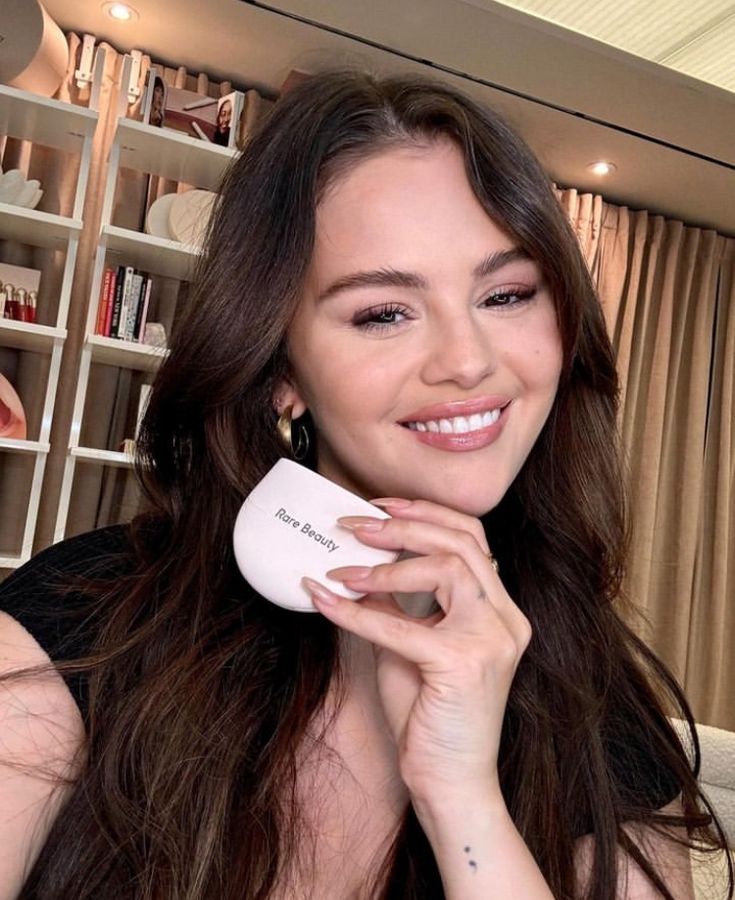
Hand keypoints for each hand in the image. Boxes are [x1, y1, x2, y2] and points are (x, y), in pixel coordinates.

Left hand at [303, 498, 531, 803]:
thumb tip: (361, 568)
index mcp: (499, 611)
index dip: (427, 513)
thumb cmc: (430, 718)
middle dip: (404, 524)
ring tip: (344, 566)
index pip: (473, 540)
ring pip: (448, 566)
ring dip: (387, 563)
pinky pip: (402, 624)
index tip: (382, 506)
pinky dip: (358, 612)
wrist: (451, 785)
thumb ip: (396, 606)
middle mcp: (506, 619)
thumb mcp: (409, 647)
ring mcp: (492, 640)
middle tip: (355, 524)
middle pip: (463, 542)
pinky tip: (326, 601)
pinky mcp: (465, 664)